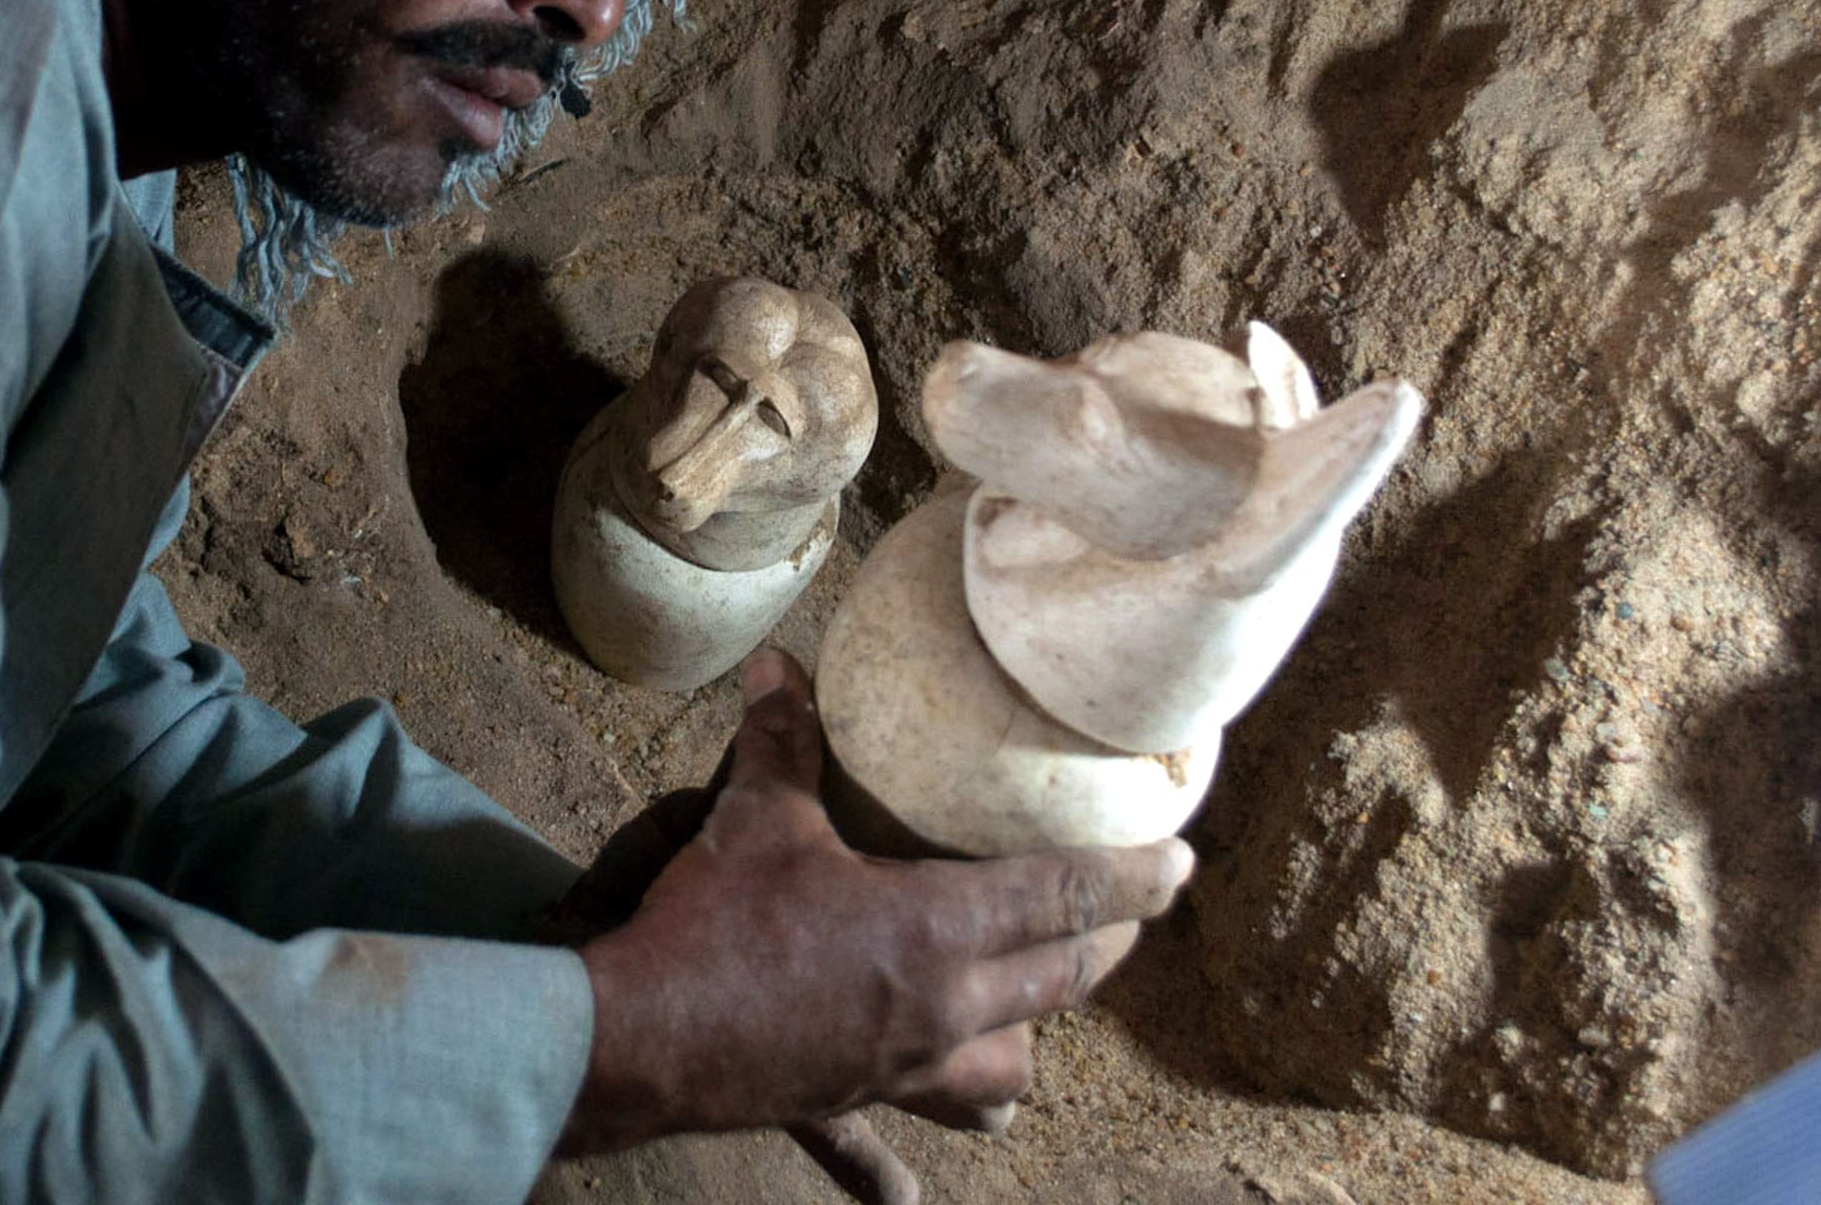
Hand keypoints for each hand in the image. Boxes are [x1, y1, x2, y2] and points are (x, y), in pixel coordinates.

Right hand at [557, 648, 1193, 1158]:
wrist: (641, 1039)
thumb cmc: (715, 926)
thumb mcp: (756, 820)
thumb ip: (783, 744)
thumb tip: (780, 668)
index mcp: (936, 930)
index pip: (1063, 898)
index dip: (1129, 877)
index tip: (1179, 861)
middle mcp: (941, 1009)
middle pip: (1056, 982)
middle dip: (1104, 948)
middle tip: (1131, 919)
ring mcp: (901, 1068)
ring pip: (1003, 1070)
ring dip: (1029, 1039)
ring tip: (1036, 1013)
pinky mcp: (849, 1103)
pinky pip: (888, 1149)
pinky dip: (897, 1170)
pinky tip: (908, 1198)